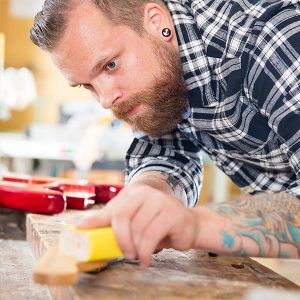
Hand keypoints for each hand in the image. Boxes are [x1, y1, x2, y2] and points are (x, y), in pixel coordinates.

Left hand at [76, 184, 199, 265]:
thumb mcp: (134, 220)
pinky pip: (151, 235)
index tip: (81, 229)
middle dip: (121, 239)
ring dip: (136, 248)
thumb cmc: (157, 224)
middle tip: (125, 254)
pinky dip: (146, 251)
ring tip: (139, 256)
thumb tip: (82, 225)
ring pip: (138, 228)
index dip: (96, 219)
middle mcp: (146, 193)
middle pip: (122, 216)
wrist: (187, 223)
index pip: (112, 207)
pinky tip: (147, 258)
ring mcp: (160, 200)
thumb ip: (113, 221)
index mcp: (134, 192)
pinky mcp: (172, 212)